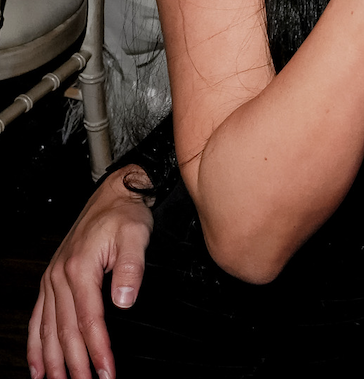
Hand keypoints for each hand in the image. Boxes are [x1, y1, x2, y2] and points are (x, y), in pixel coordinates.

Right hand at [27, 167, 153, 378]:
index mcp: (80, 269)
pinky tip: (38, 366)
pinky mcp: (52, 279)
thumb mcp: (137, 236)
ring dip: (52, 362)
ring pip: (47, 330)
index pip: (89, 320)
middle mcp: (60, 277)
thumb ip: (131, 270)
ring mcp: (52, 279)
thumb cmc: (125, 214)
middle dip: (75, 365)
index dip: (98, 350)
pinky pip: (37, 318)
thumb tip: (124, 302)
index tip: (106, 372)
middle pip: (66, 331)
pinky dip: (35, 345)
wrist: (114, 193)